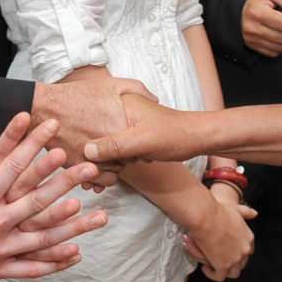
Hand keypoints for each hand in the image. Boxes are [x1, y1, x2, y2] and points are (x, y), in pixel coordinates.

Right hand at [0, 113, 107, 281]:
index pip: (14, 165)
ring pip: (45, 236)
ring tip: (100, 215)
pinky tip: (76, 254)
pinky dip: (55, 262)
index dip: (34, 143)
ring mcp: (0, 248)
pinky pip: (32, 267)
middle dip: (67, 180)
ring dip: (74, 226)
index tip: (52, 126)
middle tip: (90, 166)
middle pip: (39, 198)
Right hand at [33, 76, 157, 181]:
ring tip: (107, 153)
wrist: (46, 107)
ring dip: (113, 166)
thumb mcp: (112, 85)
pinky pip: (98, 181)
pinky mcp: (79, 168)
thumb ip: (139, 89)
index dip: (137, 141)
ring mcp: (94, 159)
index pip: (141, 146)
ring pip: (115, 174)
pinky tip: (96, 162)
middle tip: (119, 144)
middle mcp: (109, 146)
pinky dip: (99, 176)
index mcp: (120, 126)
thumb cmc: (79, 95)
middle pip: (129, 161)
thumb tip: (155, 98)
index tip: (131, 136)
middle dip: (126, 154)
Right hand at [86, 93, 205, 164]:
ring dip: (102, 164)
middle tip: (98, 175)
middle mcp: (118, 110)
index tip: (86, 166)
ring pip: (101, 147)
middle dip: (93, 159)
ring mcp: (122, 124)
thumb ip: (116, 145)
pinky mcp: (127, 136)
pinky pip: (110, 152)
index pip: (91, 125)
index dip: (87, 148)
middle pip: (93, 138)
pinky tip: (111, 177)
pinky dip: (109, 165)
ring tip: (106, 175)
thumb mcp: (143, 141)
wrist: (195, 138)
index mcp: (119, 103)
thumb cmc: (174, 134)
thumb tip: (87, 151)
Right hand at [183, 196, 255, 281]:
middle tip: (221, 260)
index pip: (248, 251)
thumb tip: (255, 213)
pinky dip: (212, 274)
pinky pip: (219, 277)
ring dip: (224, 271)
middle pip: (242, 264)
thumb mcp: (236, 209)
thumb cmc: (218, 211)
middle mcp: (245, 250)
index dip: (239, 253)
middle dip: (233, 263)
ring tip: (214, 266)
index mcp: (249, 237)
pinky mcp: (223, 266)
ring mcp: (235, 259)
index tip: (229, 251)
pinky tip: (206, 268)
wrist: (205, 217)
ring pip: (233, 273)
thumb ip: (247, 212)